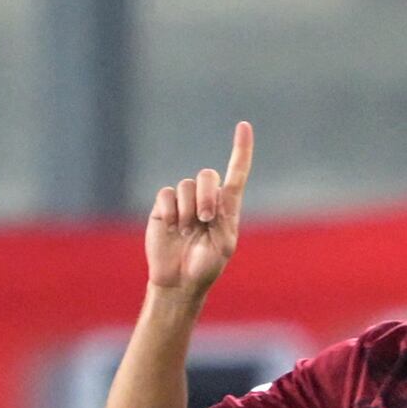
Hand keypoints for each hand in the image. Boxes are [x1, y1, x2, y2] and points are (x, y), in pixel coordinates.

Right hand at [144, 123, 253, 297]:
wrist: (178, 281)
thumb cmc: (206, 267)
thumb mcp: (224, 246)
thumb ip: (223, 218)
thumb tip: (208, 198)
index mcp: (227, 207)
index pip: (236, 173)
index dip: (241, 149)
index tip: (243, 126)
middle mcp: (206, 199)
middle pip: (207, 175)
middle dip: (207, 196)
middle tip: (205, 219)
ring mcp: (183, 202)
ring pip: (186, 185)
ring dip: (187, 210)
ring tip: (185, 232)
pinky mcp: (163, 207)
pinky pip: (166, 194)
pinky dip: (170, 211)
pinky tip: (171, 227)